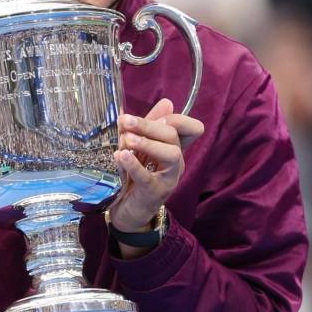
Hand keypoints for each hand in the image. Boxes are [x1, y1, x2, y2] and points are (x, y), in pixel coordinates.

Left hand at [109, 99, 203, 237]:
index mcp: (173, 147)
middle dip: (149, 125)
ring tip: (127, 139)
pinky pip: (148, 177)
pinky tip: (121, 156)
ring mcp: (168, 177)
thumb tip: (166, 102)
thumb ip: (148, 125)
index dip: (177, 118)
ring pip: (170, 154)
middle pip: (173, 136)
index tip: (155, 115)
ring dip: (148, 143)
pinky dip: (134, 165)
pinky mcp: (155, 192)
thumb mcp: (139, 147)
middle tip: (125, 120)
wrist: (127, 210)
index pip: (190, 128)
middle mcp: (175, 161)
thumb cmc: (134, 175)